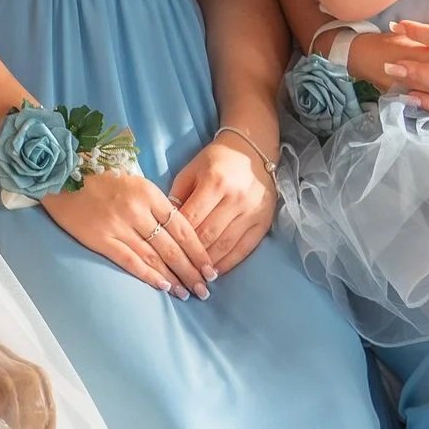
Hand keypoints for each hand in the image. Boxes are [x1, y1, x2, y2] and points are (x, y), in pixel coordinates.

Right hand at [41, 169, 216, 297]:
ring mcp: (118, 225)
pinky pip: (130, 261)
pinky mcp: (100, 238)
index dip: (198, 251)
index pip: (182, 227)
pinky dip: (149, 276)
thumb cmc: (99, 178)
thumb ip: (155, 204)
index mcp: (148, 192)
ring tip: (188, 293)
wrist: (60, 174)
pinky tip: (163, 287)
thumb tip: (180, 233)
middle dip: (191, 270)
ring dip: (174, 278)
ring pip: (154, 257)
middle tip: (205, 289)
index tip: (211, 268)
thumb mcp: (133, 181)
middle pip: (172, 246)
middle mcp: (136, 210)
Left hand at [168, 137, 274, 272]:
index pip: (191, 217)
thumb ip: (178, 194)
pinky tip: (216, 272)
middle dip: (191, 256)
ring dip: (209, 263)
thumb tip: (165, 223)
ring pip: (226, 245)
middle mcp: (235, 199)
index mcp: (215, 182)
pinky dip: (229, 263)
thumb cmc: (215, 161)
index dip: (177, 237)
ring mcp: (252, 212)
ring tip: (194, 276)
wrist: (253, 152)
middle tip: (177, 272)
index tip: (165, 252)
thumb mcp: (191, 170)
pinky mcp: (264, 223)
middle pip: (208, 234)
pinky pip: (245, 248)